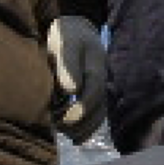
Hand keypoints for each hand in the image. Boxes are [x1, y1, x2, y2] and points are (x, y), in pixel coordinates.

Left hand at [45, 15, 105, 141]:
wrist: (75, 29)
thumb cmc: (67, 35)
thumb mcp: (65, 43)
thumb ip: (68, 64)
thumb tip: (72, 90)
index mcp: (97, 66)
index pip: (94, 93)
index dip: (82, 110)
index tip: (64, 120)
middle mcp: (103, 80)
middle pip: (99, 108)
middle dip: (81, 124)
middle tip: (60, 128)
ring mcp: (101, 87)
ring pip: (99, 115)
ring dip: (84, 128)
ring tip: (64, 132)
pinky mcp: (95, 93)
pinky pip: (95, 114)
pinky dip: (86, 127)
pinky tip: (73, 135)